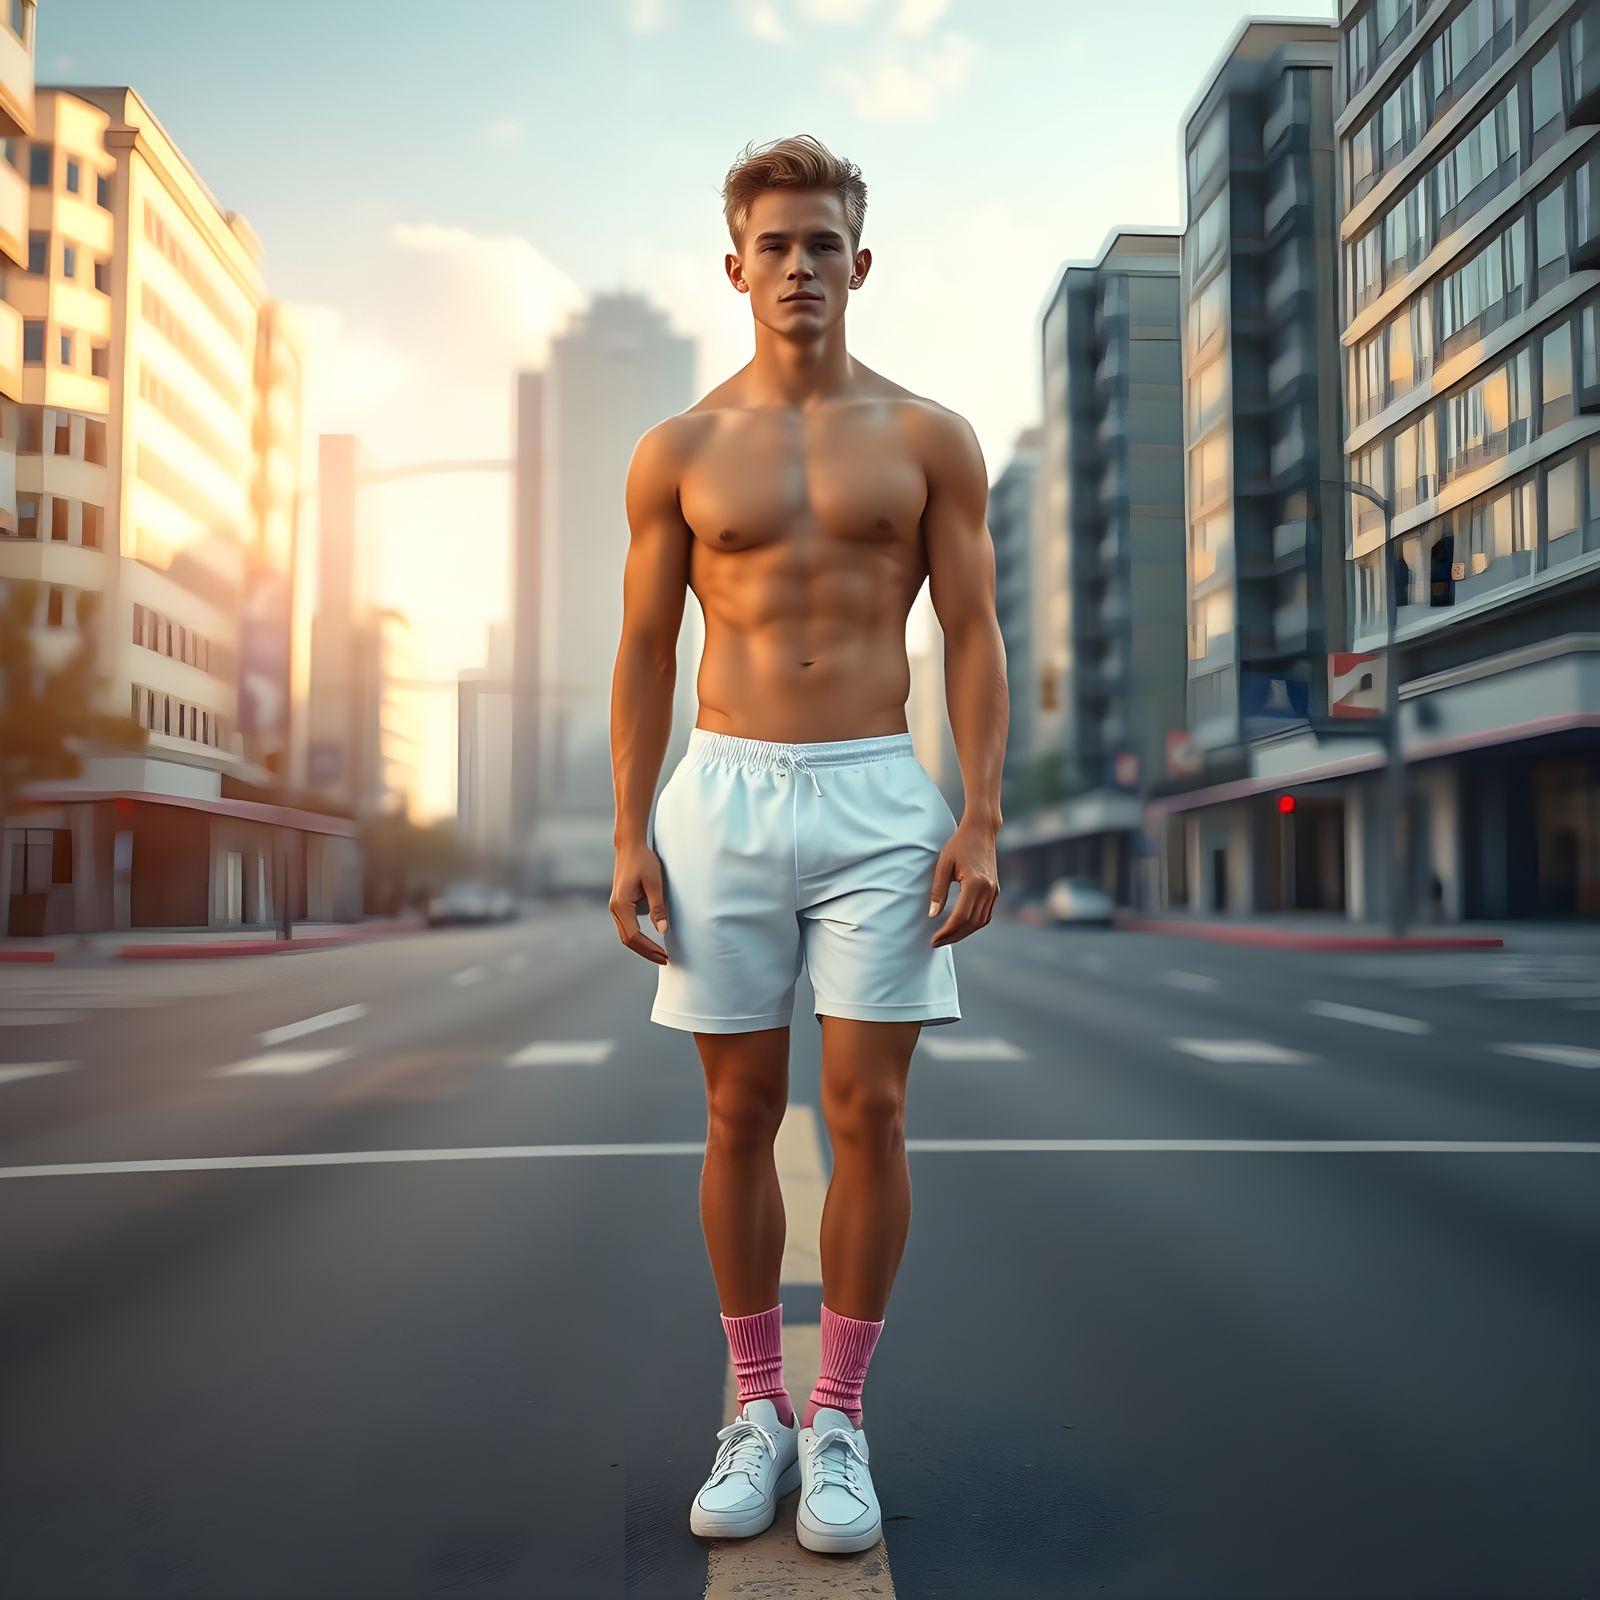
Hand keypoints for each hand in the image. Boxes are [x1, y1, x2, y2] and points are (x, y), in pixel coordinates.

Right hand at [610, 841, 669, 964]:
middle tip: (664, 959)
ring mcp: (615, 907)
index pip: (634, 936)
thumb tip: (662, 930)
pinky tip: (650, 940)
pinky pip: (627, 927)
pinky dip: (638, 937)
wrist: (630, 846)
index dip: (649, 949)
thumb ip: (658, 907)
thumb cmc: (643, 861)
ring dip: (642, 946)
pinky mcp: (620, 905)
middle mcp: (615, 909)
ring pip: (626, 935)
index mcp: (621, 905)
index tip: (663, 956)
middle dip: (646, 951)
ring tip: (659, 953)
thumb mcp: (655, 883)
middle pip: (628, 940)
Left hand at [928, 819, 998, 947]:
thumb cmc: (959, 844)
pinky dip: (973, 925)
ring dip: (963, 933)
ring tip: (946, 937)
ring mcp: (994, 891)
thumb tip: (933, 915)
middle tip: (936, 943)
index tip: (933, 939)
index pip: (960, 916)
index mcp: (975, 884)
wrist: (981, 831)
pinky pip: (985, 915)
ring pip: (980, 922)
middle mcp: (988, 890)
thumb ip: (938, 890)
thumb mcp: (943, 864)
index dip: (946, 931)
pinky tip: (960, 927)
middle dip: (953, 936)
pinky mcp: (995, 891)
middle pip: (971, 923)